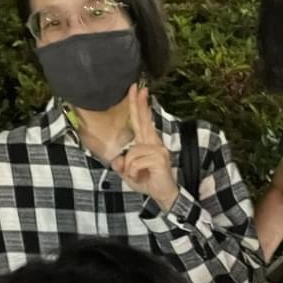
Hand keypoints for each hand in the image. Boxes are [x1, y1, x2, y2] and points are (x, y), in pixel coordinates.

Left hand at [111, 84, 178, 211]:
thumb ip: (122, 165)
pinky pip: (135, 162)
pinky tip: (142, 177)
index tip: (138, 90)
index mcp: (148, 144)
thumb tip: (117, 160)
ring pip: (132, 152)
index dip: (139, 106)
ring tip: (137, 175)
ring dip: (129, 168)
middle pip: (142, 121)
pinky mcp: (159, 159)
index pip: (142, 122)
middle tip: (136, 87)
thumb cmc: (149, 182)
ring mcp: (158, 150)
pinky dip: (133, 173)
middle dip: (138, 104)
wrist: (164, 196)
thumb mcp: (129, 174)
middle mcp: (154, 144)